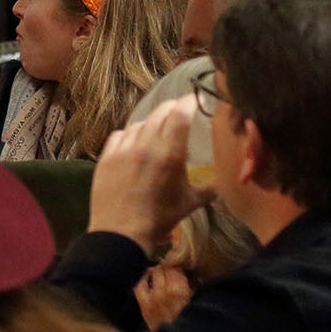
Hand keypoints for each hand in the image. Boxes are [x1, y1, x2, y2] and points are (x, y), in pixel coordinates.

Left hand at [88, 102, 211, 247]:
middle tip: (179, 110)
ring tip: (158, 127)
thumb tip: (223, 184)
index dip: (188, 102)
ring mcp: (123, 149)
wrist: (121, 232)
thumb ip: (209, 189)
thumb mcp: (190, 203)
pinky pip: (119, 135)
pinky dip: (130, 134)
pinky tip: (134, 140)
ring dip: (151, 121)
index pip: (180, 114)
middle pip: (160, 113)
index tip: (194, 99)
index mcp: (170, 153)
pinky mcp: (106, 157)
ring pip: (140, 123)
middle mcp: (145, 145)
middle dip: (172, 108)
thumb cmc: (159, 218)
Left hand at [137, 261, 195, 330]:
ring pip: (153, 273)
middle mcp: (165, 292)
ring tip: (163, 273)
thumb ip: (195, 289)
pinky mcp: (144, 306)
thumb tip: (194, 276)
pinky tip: (148, 276)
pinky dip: (143, 278)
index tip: (180, 265)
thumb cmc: (190, 324)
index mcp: (181, 292)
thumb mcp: (197, 305)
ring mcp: (152, 298)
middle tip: (172, 269)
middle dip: (169, 267)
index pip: (176, 268)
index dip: (178, 265)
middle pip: (165, 268)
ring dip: (158, 271)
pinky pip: (139, 285)